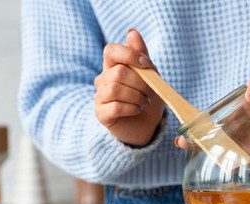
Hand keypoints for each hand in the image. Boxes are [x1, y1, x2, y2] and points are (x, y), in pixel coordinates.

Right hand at [94, 29, 164, 146]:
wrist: (146, 125)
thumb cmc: (146, 97)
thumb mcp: (149, 74)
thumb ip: (141, 54)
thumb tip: (131, 32)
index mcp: (112, 66)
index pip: (111, 51)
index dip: (130, 54)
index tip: (147, 64)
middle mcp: (102, 80)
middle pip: (118, 72)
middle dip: (140, 82)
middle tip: (150, 91)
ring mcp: (100, 97)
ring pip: (115, 89)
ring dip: (136, 96)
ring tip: (144, 101)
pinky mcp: (101, 114)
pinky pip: (115, 107)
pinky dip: (131, 108)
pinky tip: (137, 109)